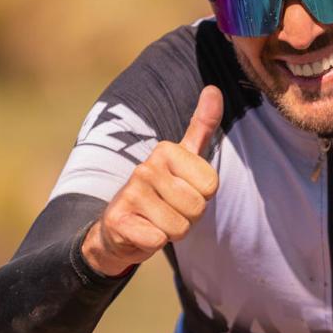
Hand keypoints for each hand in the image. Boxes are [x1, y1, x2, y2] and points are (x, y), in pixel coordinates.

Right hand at [82, 86, 222, 276]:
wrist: (118, 229)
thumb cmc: (160, 195)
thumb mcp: (184, 160)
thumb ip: (201, 127)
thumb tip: (214, 89)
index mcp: (165, 150)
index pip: (211, 186)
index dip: (202, 197)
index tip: (182, 193)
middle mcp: (145, 167)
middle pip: (197, 207)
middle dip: (188, 217)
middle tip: (168, 210)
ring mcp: (129, 193)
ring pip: (179, 227)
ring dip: (171, 231)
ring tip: (155, 220)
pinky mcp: (119, 221)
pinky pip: (159, 240)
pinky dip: (153, 243)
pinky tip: (141, 232)